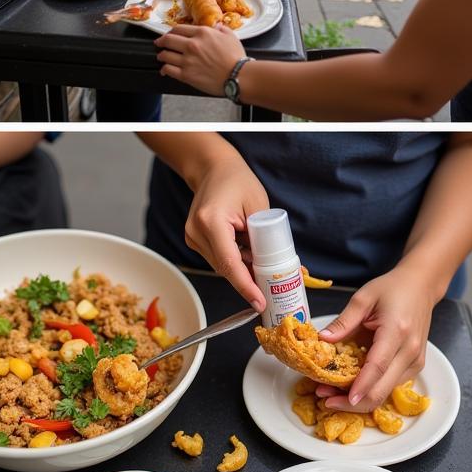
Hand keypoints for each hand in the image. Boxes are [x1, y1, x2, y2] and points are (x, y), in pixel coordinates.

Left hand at [155, 24, 246, 95]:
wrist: (239, 76)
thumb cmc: (237, 57)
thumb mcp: (231, 36)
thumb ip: (221, 28)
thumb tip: (216, 25)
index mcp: (202, 33)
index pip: (179, 29)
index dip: (171, 31)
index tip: (169, 34)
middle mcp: (192, 45)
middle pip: (168, 40)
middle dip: (161, 41)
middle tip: (159, 43)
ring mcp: (187, 60)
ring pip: (165, 55)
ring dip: (161, 55)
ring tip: (161, 57)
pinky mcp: (186, 75)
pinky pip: (168, 69)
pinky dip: (164, 69)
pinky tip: (165, 70)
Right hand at [184, 154, 269, 310]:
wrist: (213, 169)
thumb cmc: (237, 180)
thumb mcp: (258, 206)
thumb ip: (264, 236)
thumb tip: (278, 265)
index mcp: (211, 222)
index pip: (230, 264)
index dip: (246, 286)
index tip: (259, 302)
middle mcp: (196, 232)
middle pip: (226, 268)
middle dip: (250, 281)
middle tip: (273, 290)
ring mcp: (192, 237)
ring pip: (223, 266)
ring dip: (244, 270)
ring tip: (266, 268)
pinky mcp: (195, 240)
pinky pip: (219, 257)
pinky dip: (236, 261)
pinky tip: (251, 257)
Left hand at [314, 264, 437, 412]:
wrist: (421, 286)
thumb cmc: (393, 288)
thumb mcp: (363, 298)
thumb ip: (343, 321)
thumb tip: (322, 340)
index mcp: (396, 331)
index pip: (376, 367)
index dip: (357, 387)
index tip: (336, 400)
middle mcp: (410, 350)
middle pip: (381, 389)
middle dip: (352, 401)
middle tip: (325, 398)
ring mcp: (416, 360)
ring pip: (386, 392)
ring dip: (360, 398)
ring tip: (334, 391)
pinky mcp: (416, 365)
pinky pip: (391, 385)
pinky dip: (372, 389)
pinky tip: (354, 384)